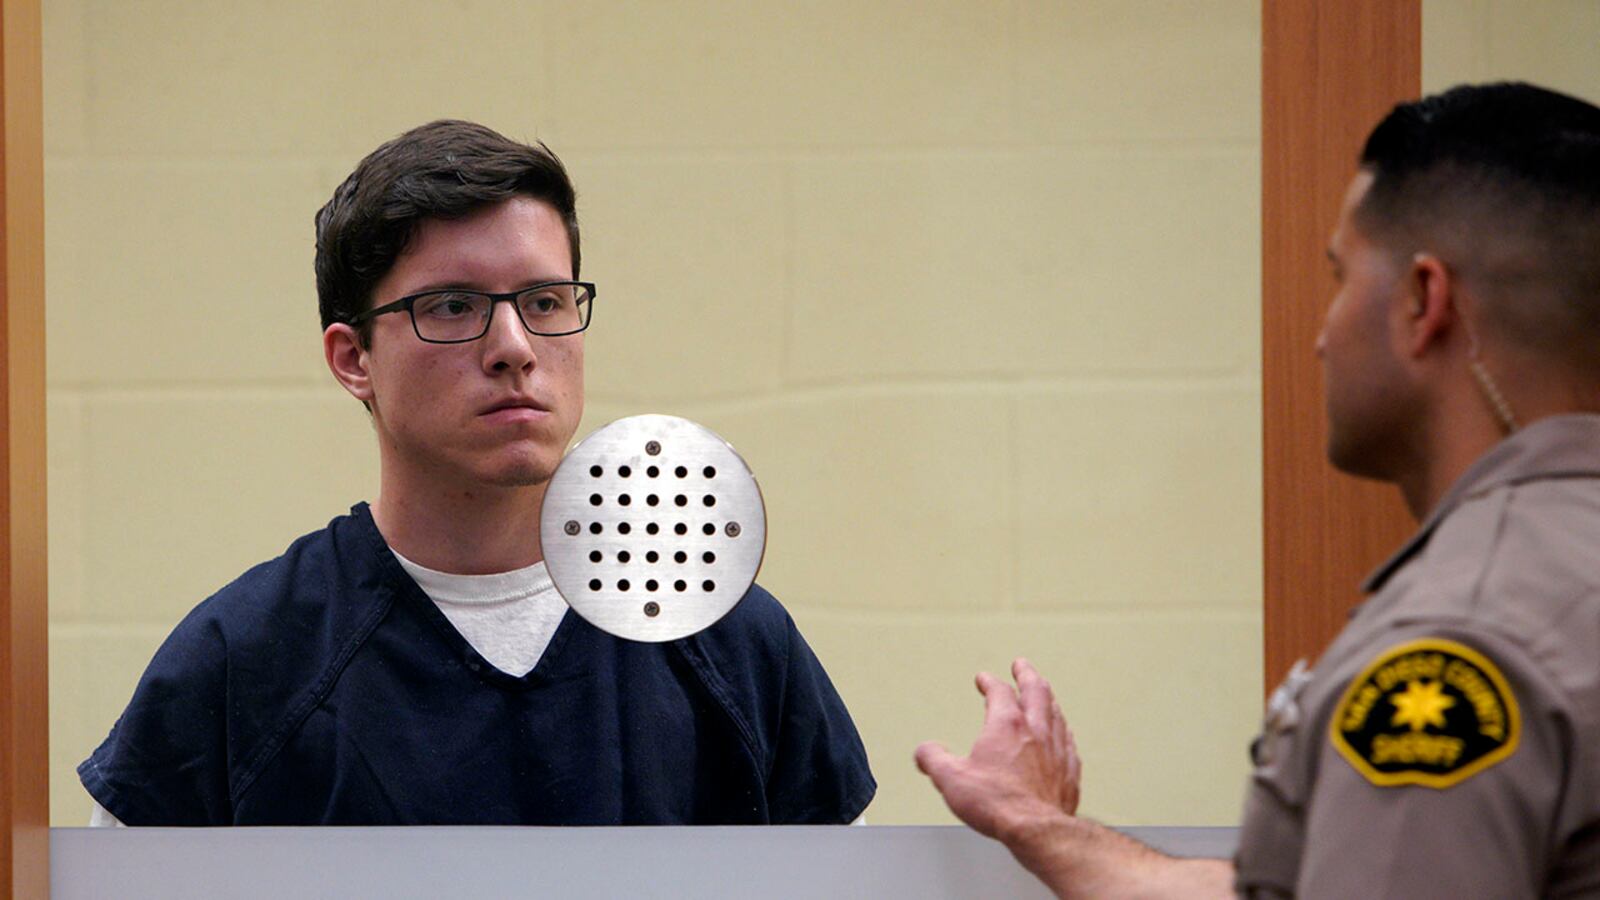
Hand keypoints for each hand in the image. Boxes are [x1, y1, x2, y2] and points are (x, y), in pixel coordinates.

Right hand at [915, 658, 1080, 842]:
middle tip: (1022, 666)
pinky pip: (1068, 741)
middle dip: (1027, 674)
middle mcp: (1036, 730)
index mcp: (1007, 725)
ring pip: (1055, 712)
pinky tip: (1062, 735)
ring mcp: (1057, 749)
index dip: (990, 682)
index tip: (984, 678)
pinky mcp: (1069, 770)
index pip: (999, 692)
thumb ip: (934, 759)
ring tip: (1043, 694)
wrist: (1037, 830)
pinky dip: (1061, 730)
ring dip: (1047, 698)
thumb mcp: (951, 779)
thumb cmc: (999, 804)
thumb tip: (925, 752)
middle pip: (1036, 690)